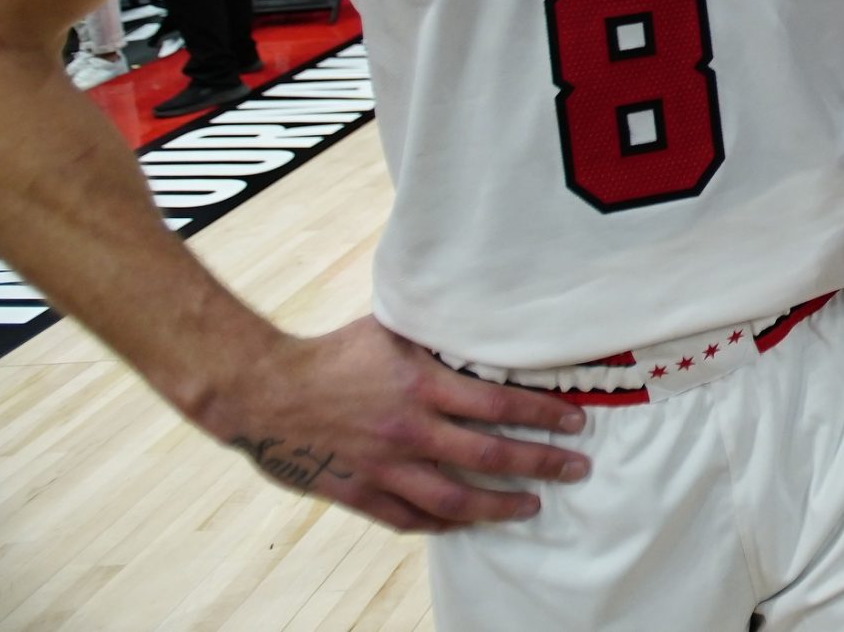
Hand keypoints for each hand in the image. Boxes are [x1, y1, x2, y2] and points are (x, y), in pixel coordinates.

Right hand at [194, 315, 591, 532]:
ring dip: (500, 506)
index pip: (499, 405)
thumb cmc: (333, 353)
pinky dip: (443, 524)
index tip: (576, 422)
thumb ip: (438, 337)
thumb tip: (486, 320)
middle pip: (489, 456)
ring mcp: (385, 467)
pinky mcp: (360, 492)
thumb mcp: (392, 330)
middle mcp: (409, 430)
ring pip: (455, 499)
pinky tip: (466, 522)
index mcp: (421, 385)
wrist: (266, 391)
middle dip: (541, 464)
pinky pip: (410, 518)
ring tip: (532, 507)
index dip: (543, 415)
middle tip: (577, 468)